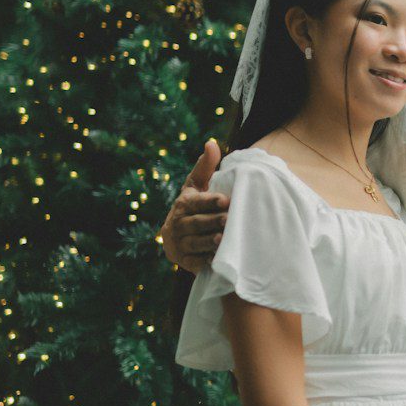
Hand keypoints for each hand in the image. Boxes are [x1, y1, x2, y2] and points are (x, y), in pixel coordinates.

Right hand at [160, 139, 229, 272]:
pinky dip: (204, 262)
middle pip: (196, 223)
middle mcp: (177, 223)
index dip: (210, 201)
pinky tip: (217, 261)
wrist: (176, 237)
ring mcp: (179, 244)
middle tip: (229, 221)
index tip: (225, 200)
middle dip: (212, 222)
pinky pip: (194, 262)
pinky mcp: (183, 261)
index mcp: (183, 204)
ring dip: (208, 243)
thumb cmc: (194, 205)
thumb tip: (211, 143)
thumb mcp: (196, 186)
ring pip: (194, 243)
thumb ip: (205, 167)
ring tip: (222, 240)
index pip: (196, 202)